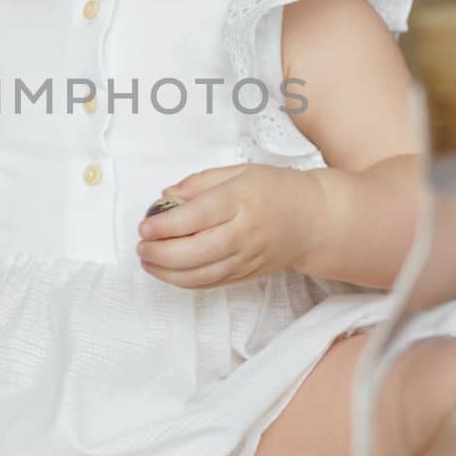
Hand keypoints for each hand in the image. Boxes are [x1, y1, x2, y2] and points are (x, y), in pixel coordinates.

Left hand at [137, 163, 324, 288]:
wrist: (313, 220)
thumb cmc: (275, 190)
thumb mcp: (238, 172)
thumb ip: (199, 183)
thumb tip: (165, 197)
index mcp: (240, 201)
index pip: (197, 217)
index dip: (166, 225)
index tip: (145, 226)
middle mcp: (243, 233)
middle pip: (195, 252)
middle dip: (161, 253)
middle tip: (141, 246)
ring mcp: (246, 258)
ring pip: (201, 275)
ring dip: (168, 273)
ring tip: (147, 261)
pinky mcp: (246, 275)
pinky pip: (210, 283)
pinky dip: (184, 281)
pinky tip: (168, 271)